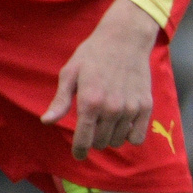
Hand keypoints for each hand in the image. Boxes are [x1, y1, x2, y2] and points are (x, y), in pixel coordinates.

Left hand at [43, 0, 161, 159]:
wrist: (125, 38)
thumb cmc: (93, 55)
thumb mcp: (70, 74)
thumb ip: (60, 101)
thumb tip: (46, 122)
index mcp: (90, 102)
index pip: (83, 140)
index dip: (79, 151)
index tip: (78, 154)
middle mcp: (112, 108)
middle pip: (101, 143)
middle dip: (93, 141)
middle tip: (92, 128)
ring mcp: (131, 108)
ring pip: (118, 141)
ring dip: (110, 137)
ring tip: (107, 123)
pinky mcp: (146, 106)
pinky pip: (138, 137)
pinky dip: (130, 135)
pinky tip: (124, 124)